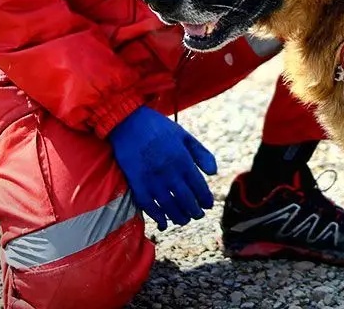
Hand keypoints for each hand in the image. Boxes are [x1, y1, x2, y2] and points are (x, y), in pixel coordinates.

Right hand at [108, 106, 217, 230]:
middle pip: (186, 200)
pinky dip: (157, 216)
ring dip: (178, 217)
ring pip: (169, 207)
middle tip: (197, 215)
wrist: (129, 123)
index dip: (205, 199)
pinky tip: (163, 221)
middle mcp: (169, 173)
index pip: (199, 187)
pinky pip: (148, 206)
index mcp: (183, 160)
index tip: (208, 205)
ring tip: (183, 220)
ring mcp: (152, 180)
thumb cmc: (159, 128)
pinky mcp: (137, 183)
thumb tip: (214, 173)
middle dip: (194, 212)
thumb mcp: (184, 136)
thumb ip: (201, 154)